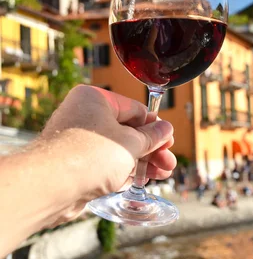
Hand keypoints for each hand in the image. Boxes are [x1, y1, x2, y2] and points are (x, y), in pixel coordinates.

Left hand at [37, 85, 175, 224]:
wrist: (49, 188)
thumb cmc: (90, 156)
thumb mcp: (131, 143)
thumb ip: (152, 136)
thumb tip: (166, 129)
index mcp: (95, 99)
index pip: (135, 110)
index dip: (156, 128)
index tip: (169, 143)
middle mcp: (83, 115)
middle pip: (128, 131)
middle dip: (151, 149)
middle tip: (168, 164)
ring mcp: (76, 141)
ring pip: (118, 149)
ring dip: (141, 162)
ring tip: (159, 176)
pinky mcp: (73, 164)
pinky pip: (104, 163)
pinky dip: (122, 171)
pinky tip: (138, 181)